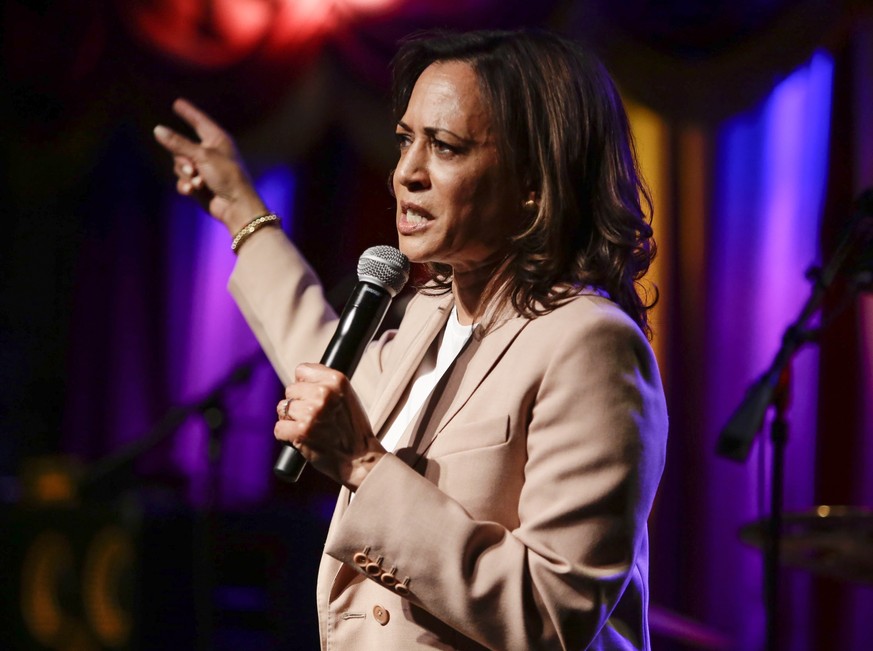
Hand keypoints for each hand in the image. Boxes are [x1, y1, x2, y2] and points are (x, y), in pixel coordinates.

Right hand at [153, 98, 267, 234]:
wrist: (236, 206)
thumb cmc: (227, 177)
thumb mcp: (202, 156)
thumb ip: (178, 143)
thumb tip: (158, 130)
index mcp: (217, 140)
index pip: (199, 121)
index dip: (188, 112)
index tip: (177, 102)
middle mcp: (210, 152)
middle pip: (181, 148)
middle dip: (183, 160)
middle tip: (193, 169)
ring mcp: (204, 169)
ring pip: (180, 166)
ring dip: (186, 175)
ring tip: (199, 182)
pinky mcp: (199, 185)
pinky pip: (183, 180)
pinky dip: (186, 186)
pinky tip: (193, 191)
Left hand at [275, 363, 385, 490]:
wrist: (360, 458)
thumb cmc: (353, 429)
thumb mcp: (348, 396)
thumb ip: (326, 384)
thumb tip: (301, 378)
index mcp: (336, 380)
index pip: (302, 370)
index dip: (304, 384)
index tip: (310, 395)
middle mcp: (323, 393)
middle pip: (290, 389)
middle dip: (297, 402)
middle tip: (312, 416)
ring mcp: (311, 413)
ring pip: (282, 408)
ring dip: (291, 419)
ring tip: (308, 428)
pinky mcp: (300, 432)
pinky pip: (279, 428)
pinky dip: (286, 435)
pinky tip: (300, 438)